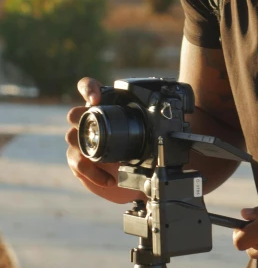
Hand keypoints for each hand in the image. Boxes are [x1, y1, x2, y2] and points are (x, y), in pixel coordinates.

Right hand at [65, 77, 144, 204]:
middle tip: (96, 130)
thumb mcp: (147, 134)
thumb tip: (176, 123)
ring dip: (90, 151)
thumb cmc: (138, 151)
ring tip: (113, 163)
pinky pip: (78, 162)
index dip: (88, 89)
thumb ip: (154, 124)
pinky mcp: (77, 159)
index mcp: (104, 105)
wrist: (129, 178)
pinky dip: (94, 173)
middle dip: (81, 119)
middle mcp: (88, 120)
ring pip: (71, 137)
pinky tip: (110, 179)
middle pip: (74, 113)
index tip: (96, 100)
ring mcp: (80, 139)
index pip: (87, 87)